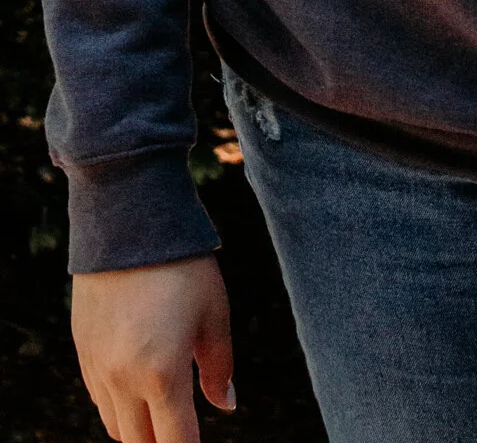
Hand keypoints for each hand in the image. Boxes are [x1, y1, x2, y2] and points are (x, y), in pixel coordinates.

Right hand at [71, 254, 234, 442]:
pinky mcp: (82, 352)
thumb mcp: (214, 313)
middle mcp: (123, 380)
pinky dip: (119, 406)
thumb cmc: (183, 266)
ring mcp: (97, 368)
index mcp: (162, 373)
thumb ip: (220, 366)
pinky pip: (99, 399)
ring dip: (139, 429)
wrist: (128, 223)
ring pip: (116, 427)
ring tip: (163, 415)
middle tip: (182, 430)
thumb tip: (226, 406)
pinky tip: (138, 389)